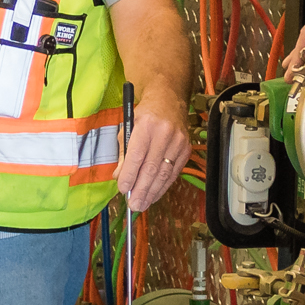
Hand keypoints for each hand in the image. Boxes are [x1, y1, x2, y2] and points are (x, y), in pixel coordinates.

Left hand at [115, 87, 191, 210]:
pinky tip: (154, 195)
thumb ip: (123, 152)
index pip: (137, 155)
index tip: (123, 189)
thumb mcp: (128, 127)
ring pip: (164, 173)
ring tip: (142, 204)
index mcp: (146, 125)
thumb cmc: (144, 115)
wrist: (169, 99)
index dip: (130, 175)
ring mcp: (178, 142)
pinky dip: (163, 186)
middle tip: (133, 204)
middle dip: (141, 189)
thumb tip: (118, 176)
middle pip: (152, 167)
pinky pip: (173, 173)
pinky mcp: (186, 150)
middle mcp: (165, 133)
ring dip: (152, 192)